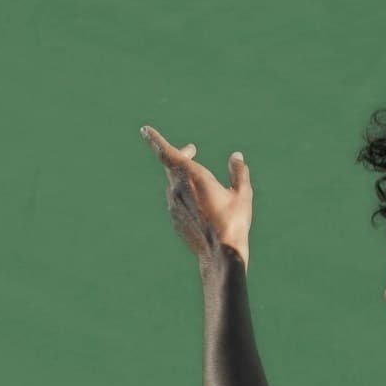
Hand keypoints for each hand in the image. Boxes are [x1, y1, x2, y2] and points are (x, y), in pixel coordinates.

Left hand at [141, 127, 251, 266]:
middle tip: (192, 149)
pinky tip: (199, 201)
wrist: (220, 256)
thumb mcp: (241, 194)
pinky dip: (185, 193)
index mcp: (192, 176)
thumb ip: (238, 172)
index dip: (155, 139)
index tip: (144, 129)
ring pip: (173, 182)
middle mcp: (178, 189)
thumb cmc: (233, 222)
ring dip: (183, 175)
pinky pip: (176, 200)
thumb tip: (237, 157)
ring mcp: (174, 206)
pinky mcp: (175, 220)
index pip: (166, 152)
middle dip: (181, 154)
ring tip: (199, 177)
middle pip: (171, 164)